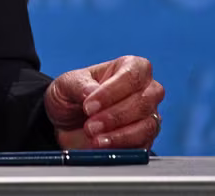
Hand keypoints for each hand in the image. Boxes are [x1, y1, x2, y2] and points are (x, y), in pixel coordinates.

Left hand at [44, 56, 164, 149]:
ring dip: (120, 135)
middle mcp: (145, 89)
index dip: (111, 92)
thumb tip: (92, 91)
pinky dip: (123, 148)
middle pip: (144, 100)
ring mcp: (148, 115)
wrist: (66, 123)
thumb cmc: (72, 96)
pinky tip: (104, 148)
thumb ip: (79, 85)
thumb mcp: (66, 84)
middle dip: (115, 116)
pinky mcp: (146, 139)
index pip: (132, 74)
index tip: (88, 106)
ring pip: (147, 125)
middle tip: (90, 126)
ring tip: (94, 139)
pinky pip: (143, 145)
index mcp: (128, 67)